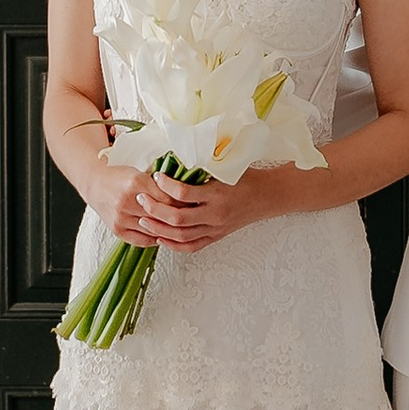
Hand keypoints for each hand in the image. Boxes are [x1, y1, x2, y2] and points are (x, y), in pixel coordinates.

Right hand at [99, 163, 200, 247]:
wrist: (95, 183)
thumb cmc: (119, 176)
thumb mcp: (140, 172)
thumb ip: (159, 184)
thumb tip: (185, 192)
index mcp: (136, 183)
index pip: (168, 199)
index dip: (184, 204)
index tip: (194, 205)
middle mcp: (127, 202)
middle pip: (162, 216)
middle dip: (180, 219)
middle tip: (192, 218)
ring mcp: (121, 218)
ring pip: (154, 230)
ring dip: (169, 231)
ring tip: (181, 229)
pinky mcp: (117, 230)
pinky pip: (142, 240)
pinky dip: (155, 239)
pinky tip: (163, 235)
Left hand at [139, 167, 271, 247]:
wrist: (267, 196)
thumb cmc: (246, 178)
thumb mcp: (225, 169)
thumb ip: (201, 170)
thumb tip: (174, 162)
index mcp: (217, 195)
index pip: (183, 193)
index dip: (166, 185)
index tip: (156, 176)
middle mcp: (215, 215)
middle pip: (177, 219)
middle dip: (155, 209)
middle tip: (141, 199)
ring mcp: (215, 228)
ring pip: (181, 236)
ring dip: (159, 229)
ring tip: (143, 219)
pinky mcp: (216, 237)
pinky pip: (191, 247)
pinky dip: (173, 245)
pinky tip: (160, 238)